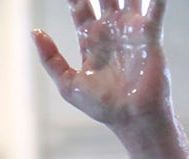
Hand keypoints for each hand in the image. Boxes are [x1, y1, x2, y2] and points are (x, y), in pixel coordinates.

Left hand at [33, 0, 170, 128]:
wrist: (130, 117)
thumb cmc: (100, 105)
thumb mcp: (67, 83)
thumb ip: (50, 58)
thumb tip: (35, 31)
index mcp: (90, 40)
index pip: (80, 8)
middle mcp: (111, 32)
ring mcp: (131, 32)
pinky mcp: (149, 36)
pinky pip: (154, 10)